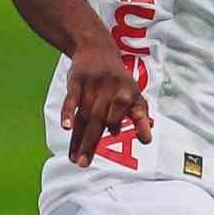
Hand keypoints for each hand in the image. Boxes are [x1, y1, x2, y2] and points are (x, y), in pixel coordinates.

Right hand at [60, 39, 153, 164]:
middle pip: (99, 122)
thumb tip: (147, 140)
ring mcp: (92, 87)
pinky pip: (72, 100)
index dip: (117, 125)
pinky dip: (68, 113)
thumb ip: (140, 117)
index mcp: (126, 95)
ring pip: (84, 116)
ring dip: (77, 139)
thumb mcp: (134, 94)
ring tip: (74, 158)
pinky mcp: (76, 82)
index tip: (123, 137)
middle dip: (91, 144)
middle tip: (83, 164)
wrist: (97, 50)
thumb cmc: (119, 80)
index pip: (121, 116)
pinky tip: (66, 128)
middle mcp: (110, 91)